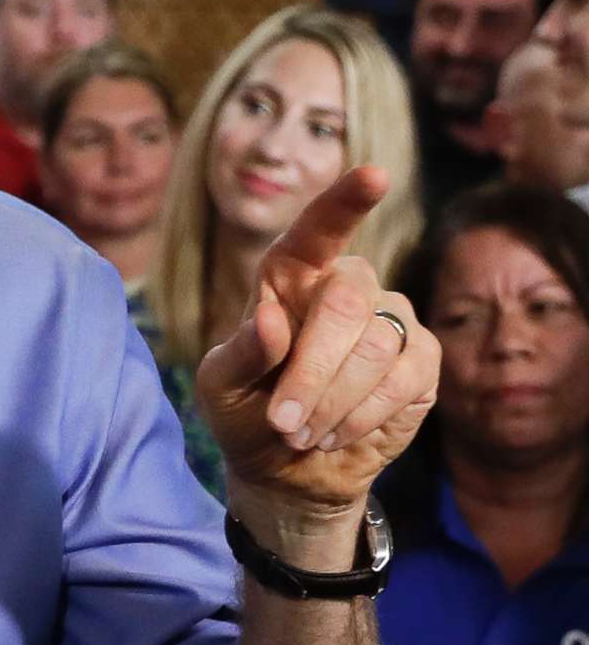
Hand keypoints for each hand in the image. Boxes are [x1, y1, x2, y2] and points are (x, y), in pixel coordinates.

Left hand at [194, 167, 437, 550]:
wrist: (285, 468)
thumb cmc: (246, 412)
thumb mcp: (222, 387)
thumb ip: (240, 353)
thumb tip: (271, 319)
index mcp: (290, 278)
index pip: (316, 233)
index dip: (343, 204)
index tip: (373, 176)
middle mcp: (347, 287)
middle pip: (343, 305)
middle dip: (311, 371)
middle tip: (283, 420)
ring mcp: (390, 319)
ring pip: (375, 349)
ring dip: (332, 402)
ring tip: (301, 432)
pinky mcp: (421, 360)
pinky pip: (403, 379)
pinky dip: (361, 415)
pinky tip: (335, 434)